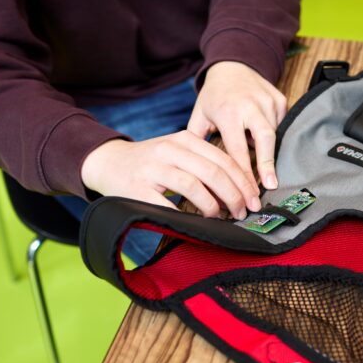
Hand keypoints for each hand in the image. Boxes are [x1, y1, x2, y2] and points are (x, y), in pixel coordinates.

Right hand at [81, 131, 261, 218]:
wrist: (107, 162)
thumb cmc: (151, 162)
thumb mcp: (178, 152)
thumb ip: (204, 163)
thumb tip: (240, 189)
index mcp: (185, 140)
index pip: (224, 160)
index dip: (244, 181)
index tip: (255, 199)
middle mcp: (170, 150)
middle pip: (213, 172)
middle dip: (235, 195)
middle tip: (243, 211)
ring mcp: (153, 168)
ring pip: (193, 185)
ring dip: (213, 205)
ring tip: (221, 216)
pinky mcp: (138, 188)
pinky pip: (167, 203)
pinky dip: (185, 215)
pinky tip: (195, 222)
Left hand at [188, 61, 286, 189]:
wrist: (233, 65)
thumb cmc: (215, 96)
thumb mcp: (199, 116)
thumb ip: (197, 142)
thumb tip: (197, 172)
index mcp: (228, 112)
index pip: (238, 150)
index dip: (245, 173)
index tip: (249, 191)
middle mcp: (251, 105)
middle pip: (266, 139)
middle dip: (268, 165)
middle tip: (271, 186)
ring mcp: (268, 101)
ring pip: (274, 134)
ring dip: (267, 149)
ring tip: (259, 159)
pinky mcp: (280, 99)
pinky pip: (280, 124)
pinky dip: (273, 134)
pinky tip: (261, 135)